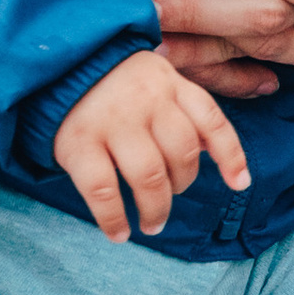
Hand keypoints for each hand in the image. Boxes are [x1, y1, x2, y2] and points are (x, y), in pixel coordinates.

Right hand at [52, 49, 250, 243]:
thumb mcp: (155, 79)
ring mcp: (112, 120)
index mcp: (170, 83)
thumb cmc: (112, 79)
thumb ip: (184, 108)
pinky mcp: (78, 142)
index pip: (212, 121)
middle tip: (168, 200)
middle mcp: (146, 100)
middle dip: (182, 187)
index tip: (240, 184)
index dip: (231, 156)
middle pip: (182, 155)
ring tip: (151, 226)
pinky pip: (103, 191)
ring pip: (149, 177)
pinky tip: (118, 233)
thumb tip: (216, 152)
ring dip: (155, 210)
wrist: (53, 61)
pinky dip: (113, 218)